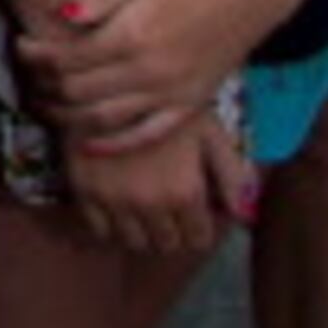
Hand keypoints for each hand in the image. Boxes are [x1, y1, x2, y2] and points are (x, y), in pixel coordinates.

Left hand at [12, 0, 265, 147]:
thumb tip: (61, 14)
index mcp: (131, 35)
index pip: (67, 58)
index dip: (36, 56)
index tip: (20, 48)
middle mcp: (148, 70)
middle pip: (78, 91)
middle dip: (44, 88)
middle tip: (27, 81)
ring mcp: (169, 94)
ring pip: (104, 119)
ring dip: (67, 118)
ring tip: (44, 109)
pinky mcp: (188, 108)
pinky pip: (145, 135)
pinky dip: (114, 144)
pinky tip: (87, 144)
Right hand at [58, 108, 249, 254]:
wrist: (106, 83)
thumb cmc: (163, 105)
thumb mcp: (206, 131)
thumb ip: (230, 174)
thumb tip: (243, 216)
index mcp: (184, 192)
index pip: (198, 239)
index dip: (200, 227)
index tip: (194, 213)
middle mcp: (150, 204)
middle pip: (167, 244)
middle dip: (173, 230)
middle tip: (170, 209)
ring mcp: (114, 201)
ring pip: (134, 242)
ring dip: (143, 231)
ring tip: (144, 208)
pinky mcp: (84, 193)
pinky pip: (100, 230)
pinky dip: (111, 224)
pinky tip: (117, 203)